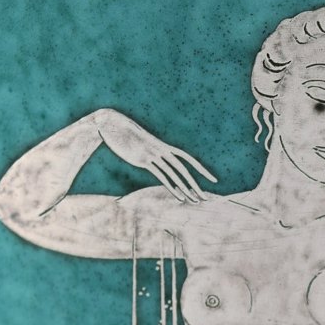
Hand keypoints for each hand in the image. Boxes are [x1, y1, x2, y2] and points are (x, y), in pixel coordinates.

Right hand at [94, 108, 216, 202]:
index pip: (188, 159)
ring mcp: (153, 154)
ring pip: (175, 173)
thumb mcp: (140, 143)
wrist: (111, 124)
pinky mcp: (143, 160)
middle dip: (196, 184)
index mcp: (163, 146)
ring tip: (196, 201)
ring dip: (186, 188)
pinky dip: (172, 187)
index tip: (213, 179)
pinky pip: (162, 176)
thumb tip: (153, 157)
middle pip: (184, 168)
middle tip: (206, 198)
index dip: (201, 169)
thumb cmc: (125, 135)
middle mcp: (161, 149)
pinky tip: (180, 198)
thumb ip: (149, 151)